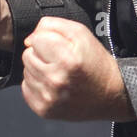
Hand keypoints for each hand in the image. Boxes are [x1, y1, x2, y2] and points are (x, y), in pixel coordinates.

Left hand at [21, 17, 135, 121]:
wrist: (109, 94)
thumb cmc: (95, 63)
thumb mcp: (81, 33)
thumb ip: (52, 25)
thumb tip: (30, 38)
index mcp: (67, 60)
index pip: (36, 39)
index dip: (47, 39)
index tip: (59, 46)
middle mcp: (56, 81)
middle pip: (27, 55)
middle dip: (41, 54)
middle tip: (60, 60)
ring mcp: (49, 98)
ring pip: (26, 71)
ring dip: (39, 69)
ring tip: (58, 72)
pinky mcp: (44, 110)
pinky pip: (26, 88)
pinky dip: (37, 84)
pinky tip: (53, 85)